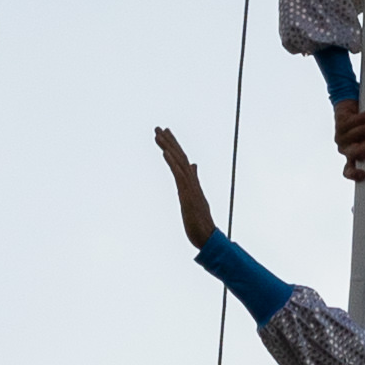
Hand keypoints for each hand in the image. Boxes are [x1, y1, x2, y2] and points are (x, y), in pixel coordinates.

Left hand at [151, 121, 217, 251]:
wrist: (206, 236)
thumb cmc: (199, 220)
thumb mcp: (195, 196)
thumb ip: (194, 179)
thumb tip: (193, 165)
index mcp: (191, 182)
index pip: (181, 159)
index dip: (173, 146)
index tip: (165, 133)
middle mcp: (191, 181)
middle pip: (179, 156)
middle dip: (169, 141)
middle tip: (158, 127)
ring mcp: (190, 187)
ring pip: (178, 162)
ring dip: (168, 147)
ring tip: (159, 135)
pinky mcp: (187, 195)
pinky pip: (179, 175)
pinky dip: (172, 162)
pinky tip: (165, 153)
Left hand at [333, 96, 364, 168]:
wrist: (353, 109)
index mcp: (351, 158)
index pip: (348, 171)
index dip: (354, 175)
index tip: (364, 175)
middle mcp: (344, 149)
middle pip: (355, 152)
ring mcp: (341, 135)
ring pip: (360, 132)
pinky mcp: (341, 121)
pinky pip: (359, 118)